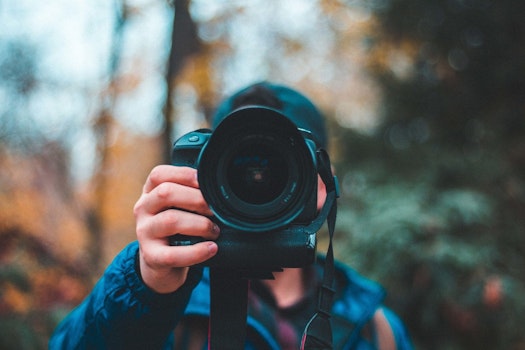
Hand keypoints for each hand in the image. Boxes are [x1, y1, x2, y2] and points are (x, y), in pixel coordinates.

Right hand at [133, 165, 218, 292]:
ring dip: (200, 224)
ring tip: (215, 231)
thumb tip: (218, 189)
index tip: (206, 182)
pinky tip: (212, 248)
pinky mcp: (151, 257)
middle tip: (216, 210)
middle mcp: (143, 209)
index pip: (159, 175)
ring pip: (171, 221)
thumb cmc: (178, 229)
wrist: (163, 265)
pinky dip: (196, 252)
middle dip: (197, 199)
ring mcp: (144, 233)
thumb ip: (191, 194)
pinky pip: (173, 254)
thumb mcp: (180, 207)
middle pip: (165, 193)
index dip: (184, 174)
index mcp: (150, 192)